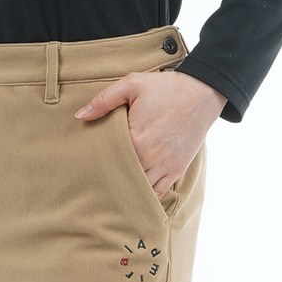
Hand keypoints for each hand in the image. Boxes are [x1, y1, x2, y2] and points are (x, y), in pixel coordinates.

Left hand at [74, 72, 226, 198]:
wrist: (202, 93)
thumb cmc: (166, 88)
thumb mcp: (133, 84)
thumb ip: (104, 100)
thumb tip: (80, 116)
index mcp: (135, 139)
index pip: (109, 159)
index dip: (98, 163)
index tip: (89, 164)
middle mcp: (149, 158)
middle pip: (122, 177)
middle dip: (110, 179)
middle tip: (96, 183)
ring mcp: (163, 167)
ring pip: (139, 190)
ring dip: (127, 191)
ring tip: (113, 192)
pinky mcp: (175, 171)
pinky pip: (157, 194)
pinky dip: (146, 198)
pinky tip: (135, 197)